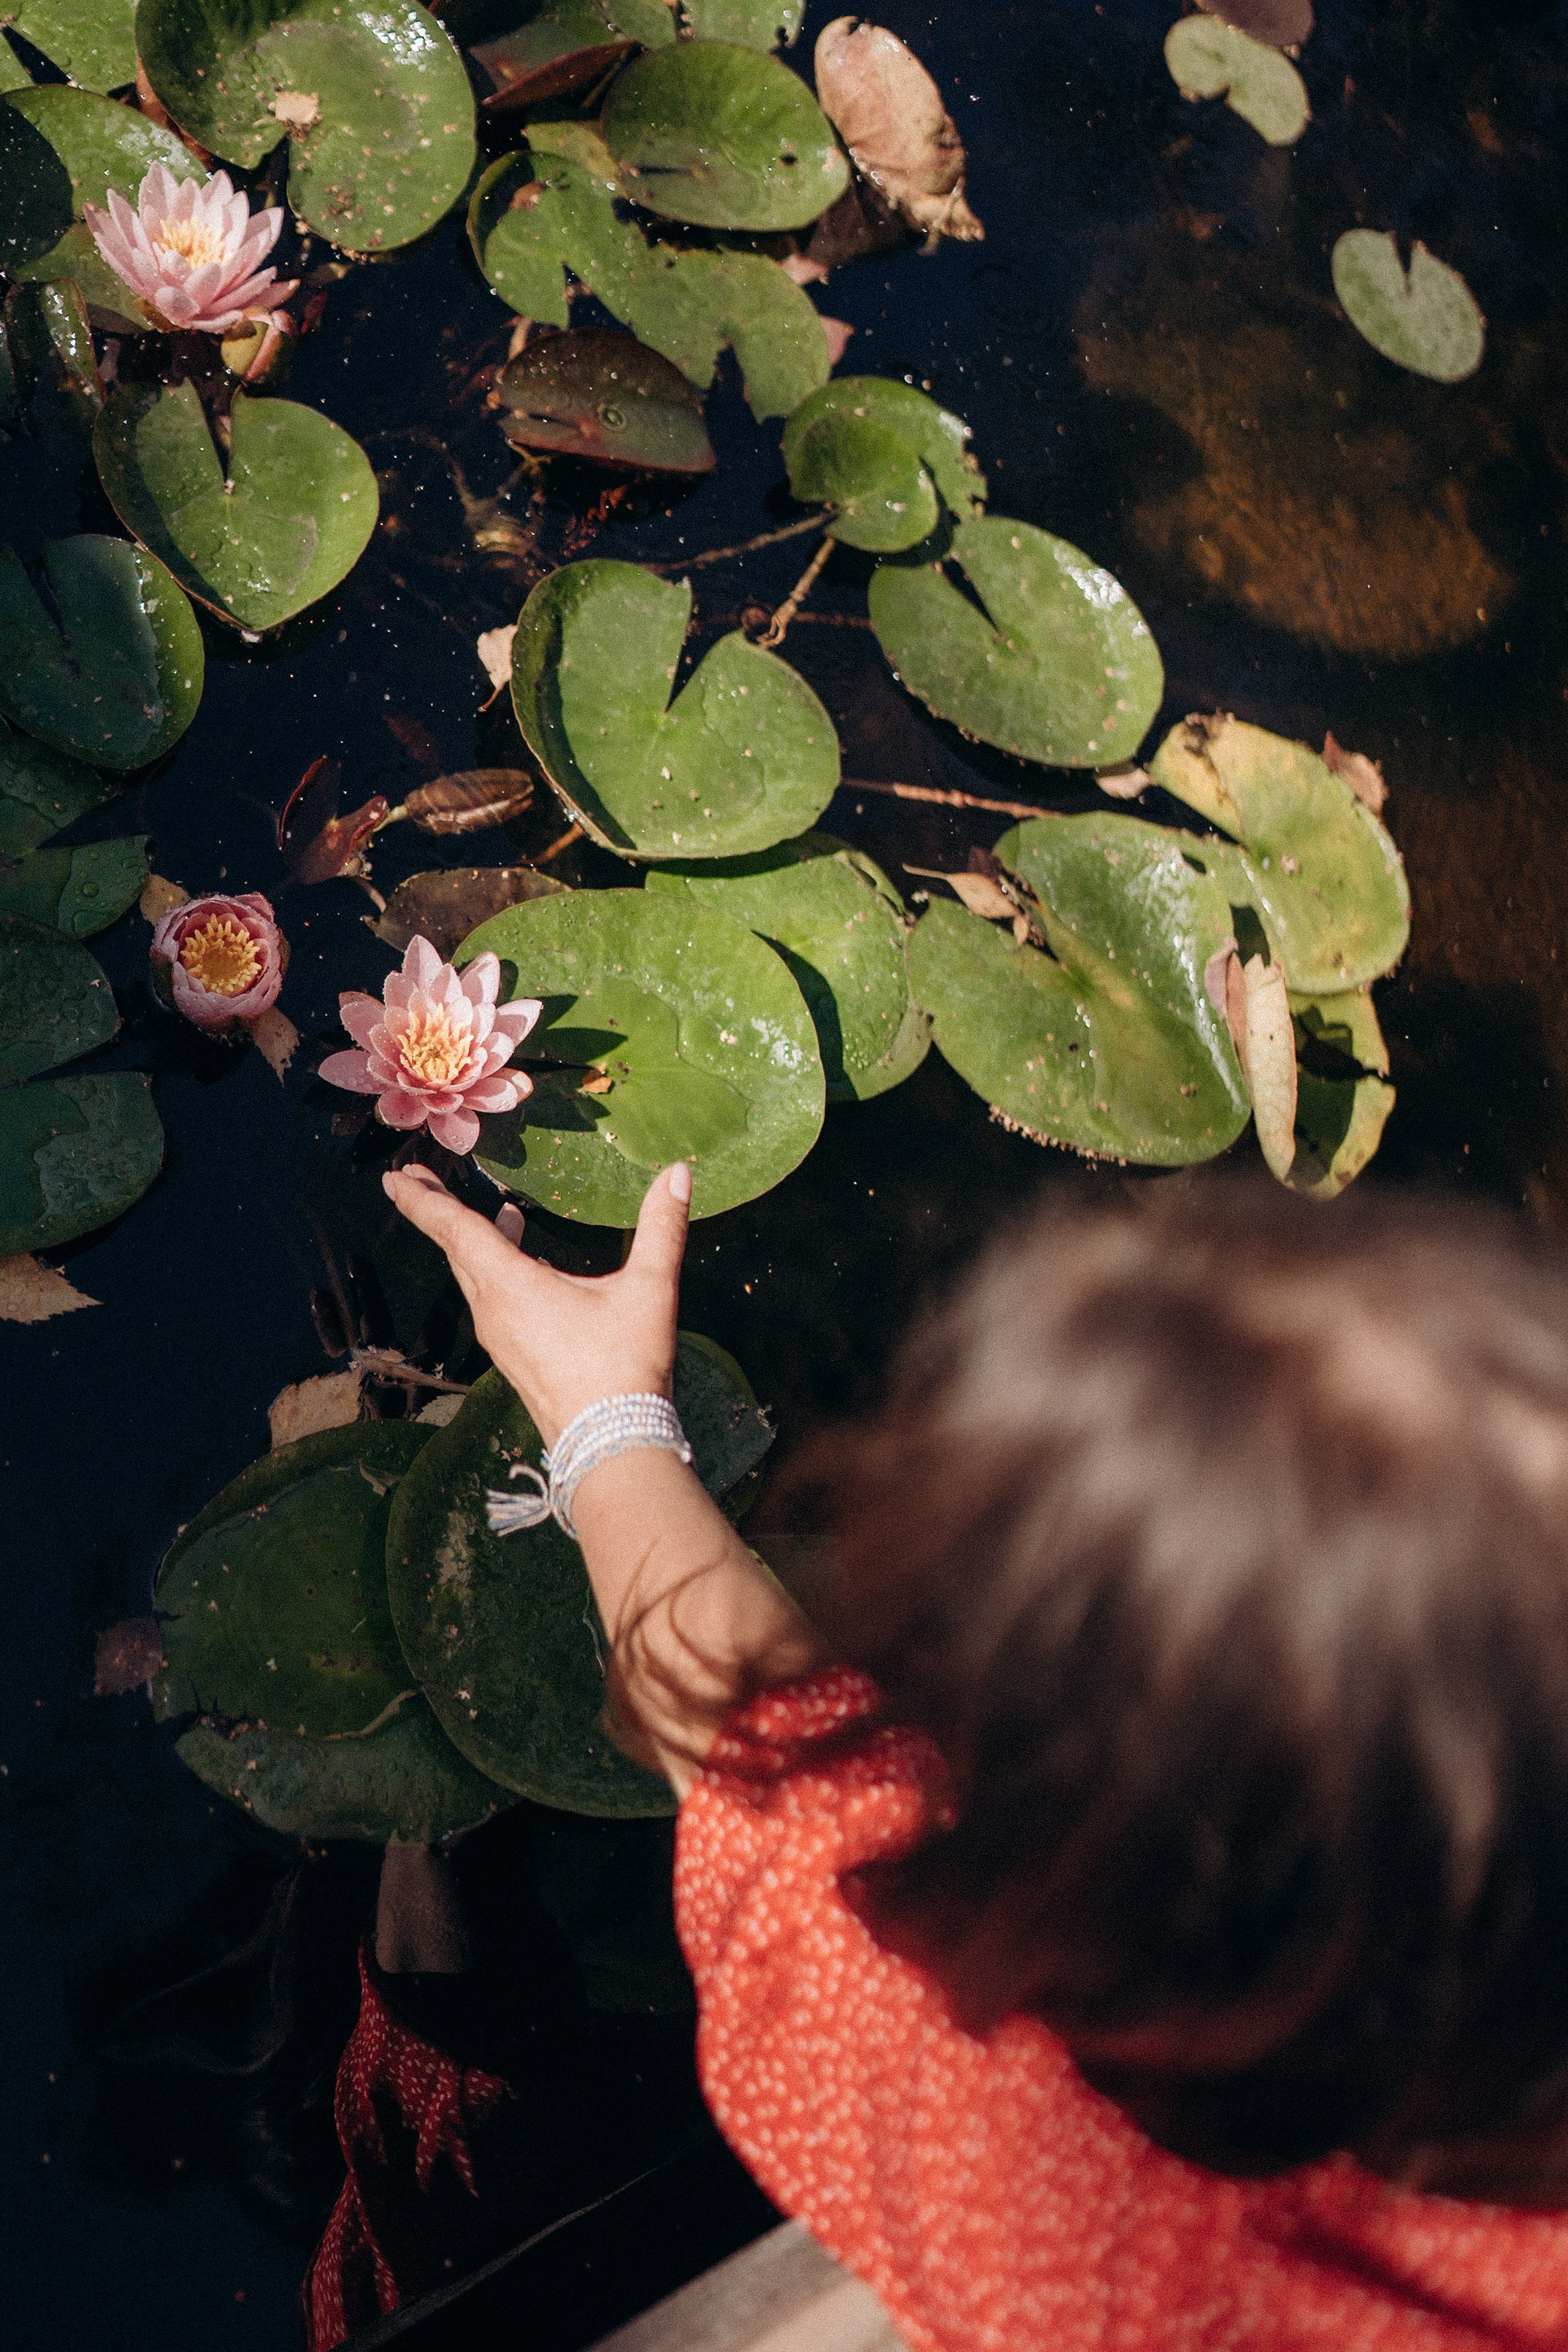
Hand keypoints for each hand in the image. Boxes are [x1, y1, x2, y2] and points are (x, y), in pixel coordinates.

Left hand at [384, 1161, 690, 1447]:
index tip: (393, 1177)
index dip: (423, 1200)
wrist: (612, 1446)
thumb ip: (662, 1228)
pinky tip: (529, 1268)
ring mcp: (500, 1339)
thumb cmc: (624, 1366)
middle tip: (419, 1179)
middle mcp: (494, 1311)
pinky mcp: (513, 1359)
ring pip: (475, 1278)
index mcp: (511, 1286)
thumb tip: (679, 1172)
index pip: (455, 1230)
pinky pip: (491, 1302)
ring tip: (497, 1215)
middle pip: (456, 1251)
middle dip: (437, 1212)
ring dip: (475, 1242)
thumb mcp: (649, 1290)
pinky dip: (496, 1272)